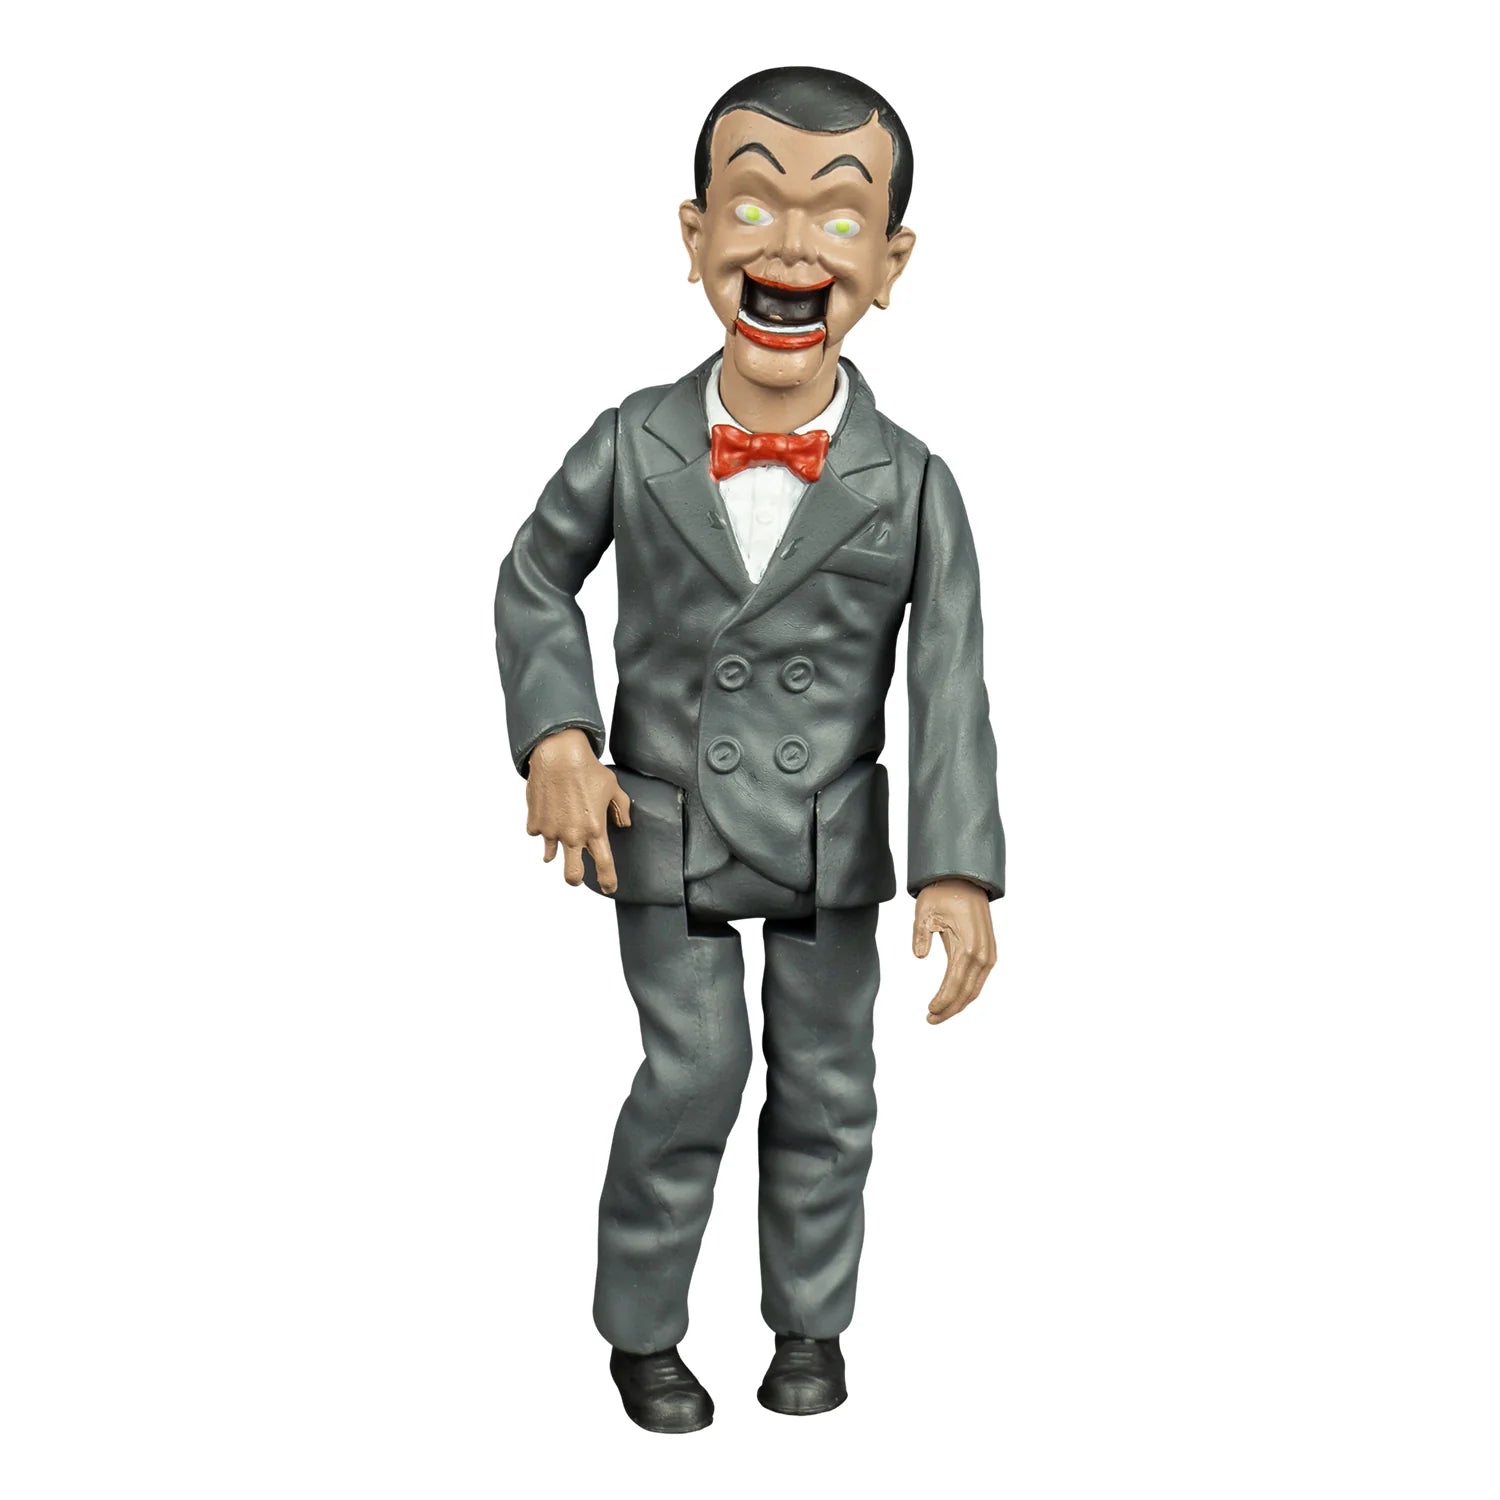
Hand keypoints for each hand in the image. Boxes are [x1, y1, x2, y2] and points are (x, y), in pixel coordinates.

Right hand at [524, 729, 631, 892]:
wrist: (559, 755)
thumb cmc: (588, 769)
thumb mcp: (613, 787)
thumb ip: (621, 808)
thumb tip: (624, 823)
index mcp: (595, 829)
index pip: (604, 865)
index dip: (608, 880)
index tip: (609, 888)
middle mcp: (573, 835)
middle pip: (572, 875)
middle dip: (574, 879)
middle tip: (577, 877)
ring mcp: (552, 831)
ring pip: (550, 855)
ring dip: (555, 848)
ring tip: (559, 833)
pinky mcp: (535, 822)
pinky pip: (538, 833)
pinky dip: (542, 827)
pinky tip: (547, 813)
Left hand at [912, 878, 996, 1024]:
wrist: (964, 880)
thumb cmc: (943, 894)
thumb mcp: (924, 912)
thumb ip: (920, 935)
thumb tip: (919, 956)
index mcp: (968, 947)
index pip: (954, 984)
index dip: (942, 1001)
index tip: (929, 1012)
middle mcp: (983, 954)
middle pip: (967, 993)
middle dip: (949, 1009)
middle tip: (930, 1020)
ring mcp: (989, 954)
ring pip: (975, 989)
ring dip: (958, 1004)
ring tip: (939, 1013)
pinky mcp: (988, 952)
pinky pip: (979, 980)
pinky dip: (967, 993)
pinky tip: (954, 999)